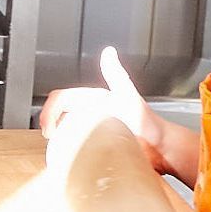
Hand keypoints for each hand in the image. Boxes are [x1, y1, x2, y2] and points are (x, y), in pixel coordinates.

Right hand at [38, 87, 196, 181]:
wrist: (162, 150)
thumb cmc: (149, 124)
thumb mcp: (129, 97)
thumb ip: (117, 75)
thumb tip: (108, 52)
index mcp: (93, 101)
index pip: (62, 99)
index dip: (50, 110)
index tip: (49, 126)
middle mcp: (90, 115)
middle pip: (59, 115)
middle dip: (49, 124)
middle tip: (50, 138)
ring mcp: (92, 132)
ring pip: (64, 131)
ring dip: (56, 139)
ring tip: (56, 149)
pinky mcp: (95, 149)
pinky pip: (74, 149)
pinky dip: (65, 153)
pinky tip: (66, 159)